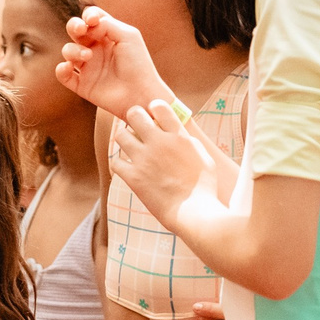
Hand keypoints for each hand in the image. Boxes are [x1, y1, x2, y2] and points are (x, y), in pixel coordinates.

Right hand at [58, 7, 172, 122]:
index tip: (92, 20)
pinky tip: (68, 67)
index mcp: (108, 36)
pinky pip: (62, 75)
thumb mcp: (128, 35)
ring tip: (87, 56)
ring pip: (68, 51)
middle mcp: (95, 49)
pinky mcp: (82, 84)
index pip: (91, 19)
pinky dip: (61, 70)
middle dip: (74, 26)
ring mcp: (88, 67)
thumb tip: (88, 26)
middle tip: (81, 30)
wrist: (140, 93)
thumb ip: (107, 24)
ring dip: (73, 50)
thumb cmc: (139, 63)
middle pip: (75, 30)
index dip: (88, 15)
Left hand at [108, 101, 209, 217]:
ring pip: (121, 136)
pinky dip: (120, 164)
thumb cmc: (204, 188)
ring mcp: (144, 159)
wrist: (194, 212)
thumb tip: (176, 132)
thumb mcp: (204, 158)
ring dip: (124, 140)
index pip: (160, 107)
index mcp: (179, 136)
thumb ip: (187, 142)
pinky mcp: (133, 176)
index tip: (153, 115)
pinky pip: (116, 161)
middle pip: (134, 114)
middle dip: (133, 117)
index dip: (154, 108)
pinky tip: (127, 169)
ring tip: (130, 147)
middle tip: (135, 125)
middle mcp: (159, 143)